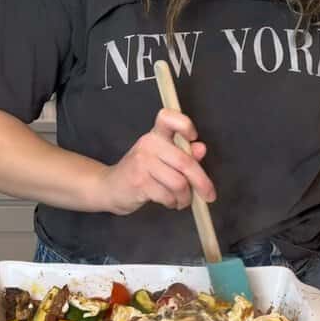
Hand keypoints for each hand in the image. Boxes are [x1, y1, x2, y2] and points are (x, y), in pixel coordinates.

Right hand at [96, 108, 216, 214]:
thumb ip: (184, 154)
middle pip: (185, 162)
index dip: (184, 124)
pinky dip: (173, 203)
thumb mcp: (163, 159)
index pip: (167, 117)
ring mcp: (142, 162)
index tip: (193, 138)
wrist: (110, 187)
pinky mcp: (138, 182)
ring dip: (185, 197)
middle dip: (202, 183)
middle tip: (209, 195)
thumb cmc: (142, 172)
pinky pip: (167, 195)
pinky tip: (170, 202)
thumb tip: (201, 149)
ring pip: (179, 183)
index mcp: (156, 134)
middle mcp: (148, 144)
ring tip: (182, 200)